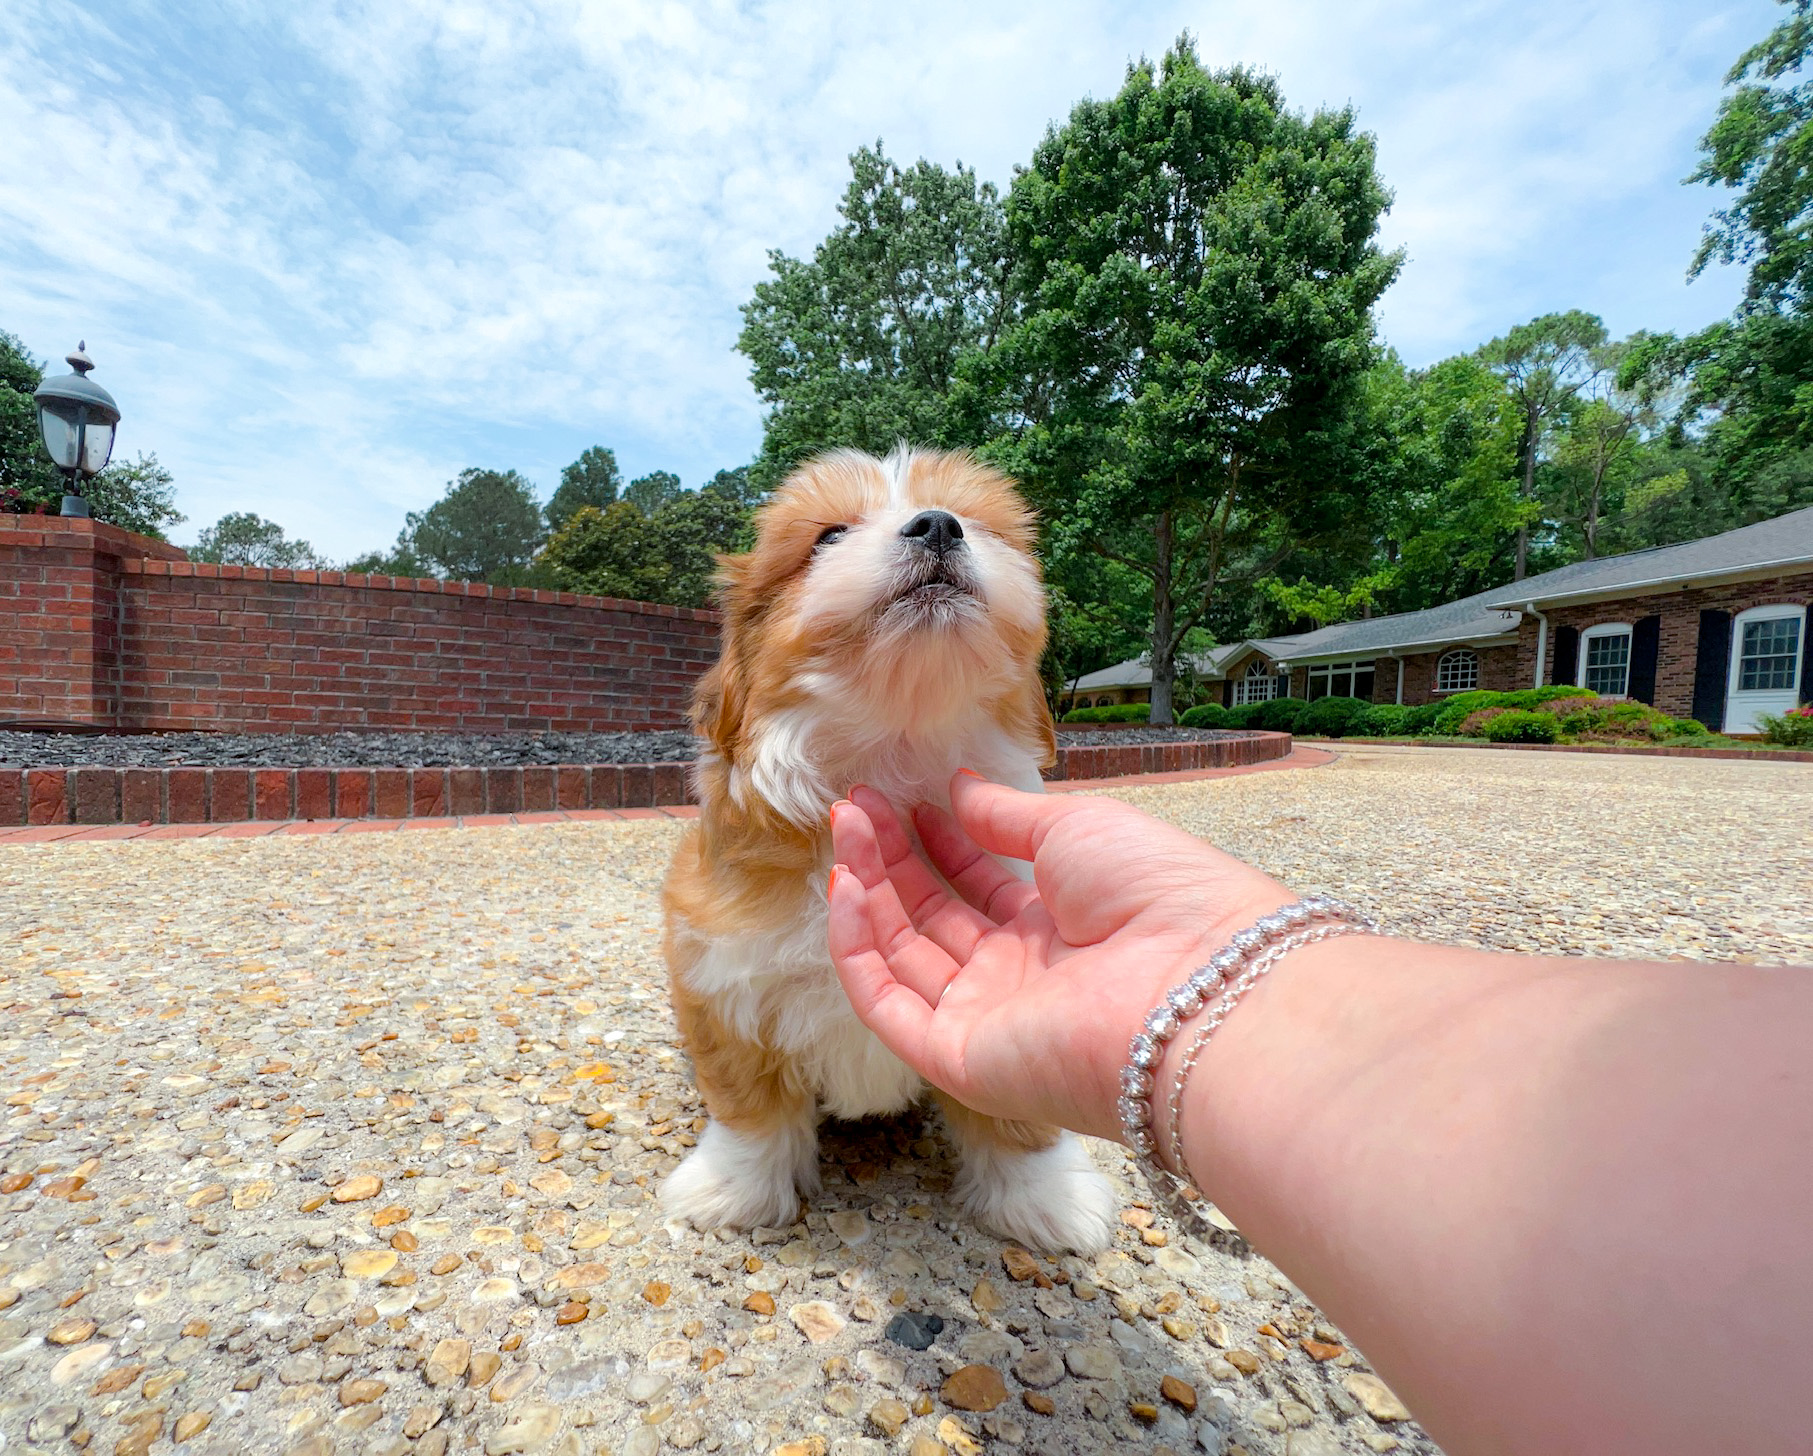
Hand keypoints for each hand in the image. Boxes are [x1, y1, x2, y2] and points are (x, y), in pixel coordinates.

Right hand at [827, 772, 1289, 1138]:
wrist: (1198, 986)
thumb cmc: (1158, 896)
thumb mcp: (1078, 830)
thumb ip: (1007, 816)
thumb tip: (959, 787)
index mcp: (1064, 928)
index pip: (981, 887)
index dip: (938, 842)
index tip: (901, 797)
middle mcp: (1024, 979)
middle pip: (935, 919)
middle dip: (890, 860)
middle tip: (853, 804)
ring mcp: (990, 1021)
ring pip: (904, 957)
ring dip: (866, 892)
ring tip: (843, 827)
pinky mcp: (962, 1061)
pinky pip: (889, 1006)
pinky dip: (858, 950)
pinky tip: (844, 889)